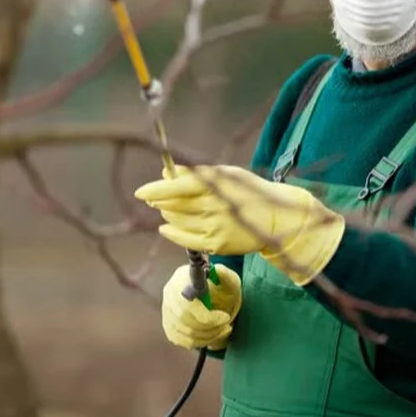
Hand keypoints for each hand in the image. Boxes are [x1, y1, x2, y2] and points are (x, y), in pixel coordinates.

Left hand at [135, 164, 345, 284]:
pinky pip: (185, 240)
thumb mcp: (225, 175)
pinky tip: (167, 227)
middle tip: (156, 199)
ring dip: (168, 215)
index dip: (155, 189)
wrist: (275, 217)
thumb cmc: (248, 190)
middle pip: (174, 205)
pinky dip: (172, 233)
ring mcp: (215, 227)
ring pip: (177, 222)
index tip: (139, 192)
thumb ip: (196, 174)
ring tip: (169, 210)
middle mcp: (214, 207)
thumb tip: (167, 172)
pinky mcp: (217, 244)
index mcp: (216, 185)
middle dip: (160, 201)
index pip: (177, 187)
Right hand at [161, 263, 241, 350]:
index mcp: (182, 278)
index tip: (226, 318)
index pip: (188, 305)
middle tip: (226, 325)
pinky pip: (182, 340)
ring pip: (185, 333)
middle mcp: (169, 294)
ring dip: (209, 336)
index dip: (208, 317)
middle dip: (211, 328)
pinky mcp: (168, 324)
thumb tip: (218, 271)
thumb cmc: (220, 284)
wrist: (209, 291)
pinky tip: (212, 335)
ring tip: (223, 329)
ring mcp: (167, 310)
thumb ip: (225, 275)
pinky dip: (200, 341)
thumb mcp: (227, 278)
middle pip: (185, 321)